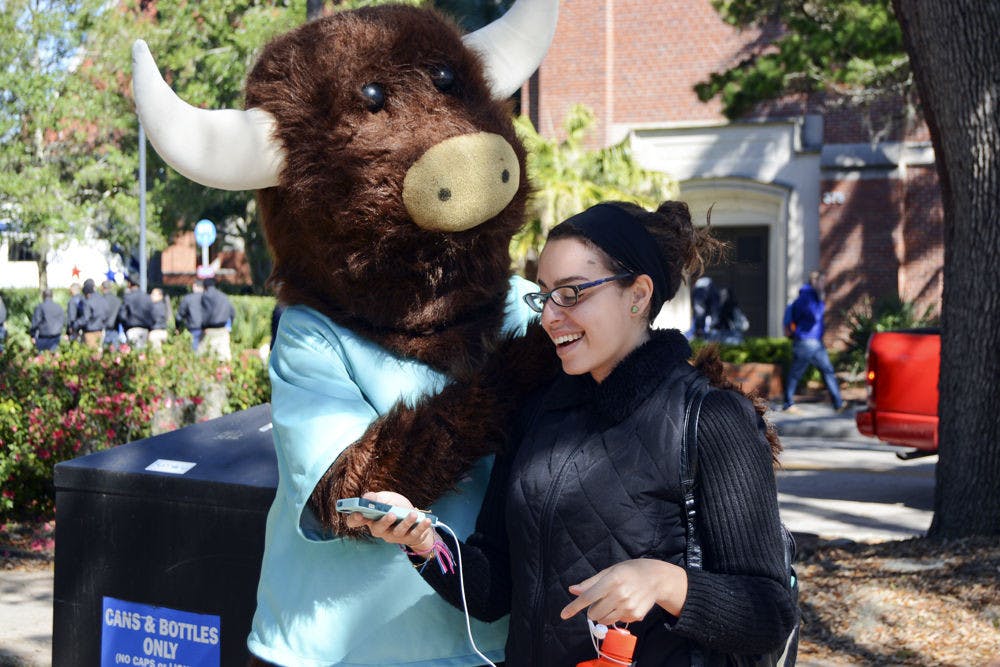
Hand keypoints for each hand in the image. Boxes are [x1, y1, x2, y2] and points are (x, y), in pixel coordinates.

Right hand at [344, 491, 436, 553]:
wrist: (415, 517)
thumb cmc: (396, 506)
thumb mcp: (387, 498)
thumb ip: (377, 498)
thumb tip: (367, 498)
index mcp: (371, 519)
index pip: (355, 522)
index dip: (355, 519)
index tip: (359, 514)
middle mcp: (380, 530)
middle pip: (378, 529)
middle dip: (385, 522)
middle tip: (392, 514)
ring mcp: (394, 536)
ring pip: (398, 532)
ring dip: (406, 523)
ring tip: (413, 514)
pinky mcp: (409, 538)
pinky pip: (414, 534)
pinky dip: (421, 527)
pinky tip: (426, 520)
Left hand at [560, 559, 686, 624]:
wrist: (656, 578)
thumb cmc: (629, 571)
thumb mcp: (609, 571)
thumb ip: (590, 583)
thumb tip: (572, 590)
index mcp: (612, 580)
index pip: (588, 597)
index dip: (573, 607)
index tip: (563, 614)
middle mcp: (620, 594)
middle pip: (593, 613)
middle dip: (593, 608)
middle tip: (603, 598)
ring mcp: (629, 606)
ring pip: (604, 620)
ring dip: (603, 614)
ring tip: (614, 601)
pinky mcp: (636, 616)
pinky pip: (617, 621)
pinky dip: (617, 615)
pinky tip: (626, 603)